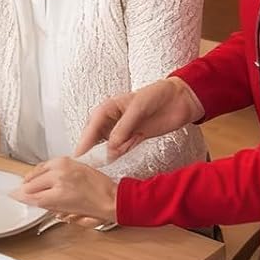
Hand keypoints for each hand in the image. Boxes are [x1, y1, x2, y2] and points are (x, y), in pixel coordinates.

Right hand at [12, 157, 117, 224]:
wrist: (113, 198)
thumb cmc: (96, 209)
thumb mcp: (68, 215)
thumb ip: (47, 206)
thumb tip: (31, 200)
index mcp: (58, 195)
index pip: (30, 196)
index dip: (21, 198)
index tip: (14, 197)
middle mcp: (59, 178)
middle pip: (30, 184)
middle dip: (25, 191)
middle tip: (23, 195)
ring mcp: (64, 167)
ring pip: (36, 171)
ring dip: (32, 179)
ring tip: (31, 185)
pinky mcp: (68, 160)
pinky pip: (47, 164)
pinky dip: (42, 170)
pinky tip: (42, 176)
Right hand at [76, 76, 203, 161]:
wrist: (181, 99)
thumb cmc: (158, 94)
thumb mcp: (138, 108)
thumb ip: (123, 128)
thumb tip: (111, 147)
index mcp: (107, 109)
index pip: (90, 129)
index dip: (84, 144)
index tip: (78, 158)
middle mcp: (111, 121)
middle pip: (94, 140)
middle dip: (93, 151)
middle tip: (90, 164)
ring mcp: (121, 131)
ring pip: (107, 147)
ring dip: (110, 153)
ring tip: (115, 153)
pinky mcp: (132, 138)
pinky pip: (121, 150)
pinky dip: (123, 152)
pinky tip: (130, 146)